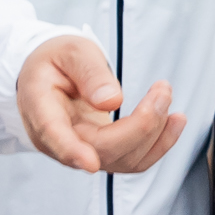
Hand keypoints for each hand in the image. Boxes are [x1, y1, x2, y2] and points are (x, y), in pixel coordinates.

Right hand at [14, 36, 184, 173]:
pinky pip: (131, 160)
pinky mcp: (101, 154)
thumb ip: (89, 72)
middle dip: (140, 125)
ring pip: (121, 160)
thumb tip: (111, 101)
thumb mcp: (71, 51)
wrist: (50, 76)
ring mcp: (79, 151)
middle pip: (100, 150)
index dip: (71, 151)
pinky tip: (174, 121)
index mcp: (40, 107)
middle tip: (162, 90)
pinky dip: (158, 143)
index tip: (90, 162)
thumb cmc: (57, 61)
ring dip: (153, 134)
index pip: (52, 134)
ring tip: (166, 97)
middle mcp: (57, 139)